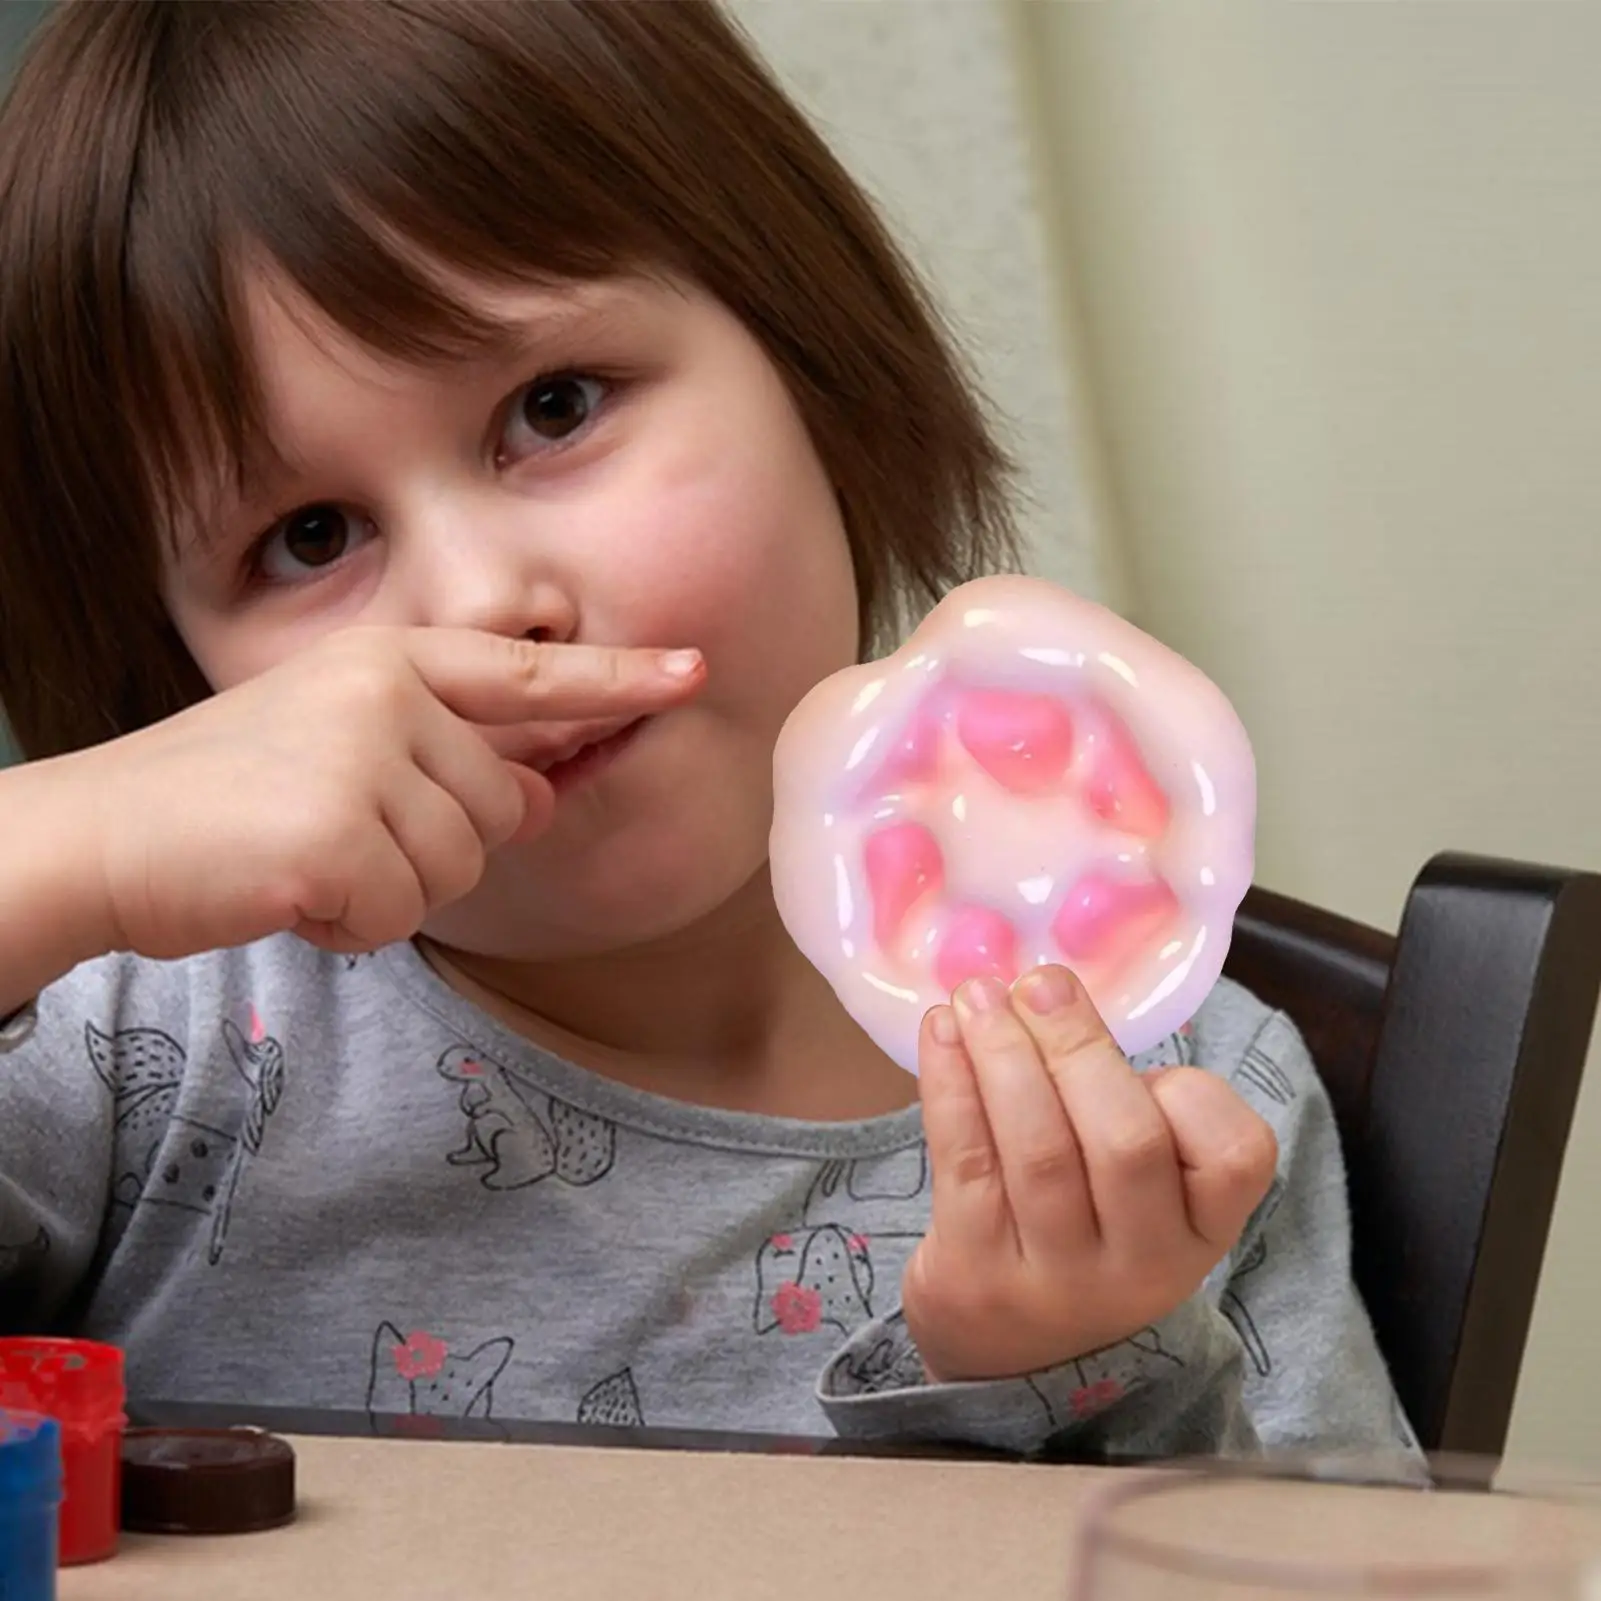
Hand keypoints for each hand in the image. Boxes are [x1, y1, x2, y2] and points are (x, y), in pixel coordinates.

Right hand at [68, 627, 703, 961]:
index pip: (526, 672)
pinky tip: (291, 890)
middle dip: (433, 846)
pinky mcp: (336, 832)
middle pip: (500, 809)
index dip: (617, 678)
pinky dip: (354, 924)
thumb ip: (444, 762)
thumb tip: (540, 798)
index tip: (693, 671)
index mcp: (388, 661)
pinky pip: (404, 912)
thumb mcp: (341, 751)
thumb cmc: (224, 798)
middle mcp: (385, 694)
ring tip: (308, 857)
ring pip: (460, 866)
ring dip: (391, 888)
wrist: (100, 835)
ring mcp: (360, 757)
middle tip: (336, 833)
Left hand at [903, 965, 1276, 1383]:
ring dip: (1004, 1052)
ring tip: (977, 994)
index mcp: (1202, 1230)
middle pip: (1126, 1142)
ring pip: (1040, 1148)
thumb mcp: (1139, 1192)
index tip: (1139, 1055)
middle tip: (1038, 984)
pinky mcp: (976, 1275)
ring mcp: (1057, 1280)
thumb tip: (1055, 994)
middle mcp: (1142, 1265)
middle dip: (1078, 1046)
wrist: (1009, 1358)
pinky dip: (950, 1084)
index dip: (1191, 1093)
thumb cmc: (1085, 1232)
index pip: (1235, 1154)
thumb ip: (1125, 1104)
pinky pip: (965, 1161)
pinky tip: (941, 1033)